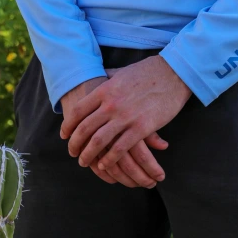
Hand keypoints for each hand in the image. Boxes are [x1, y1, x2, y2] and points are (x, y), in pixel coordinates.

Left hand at [60, 55, 190, 175]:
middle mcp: (111, 104)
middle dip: (75, 144)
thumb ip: (108, 77)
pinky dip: (109, 159)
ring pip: (98, 141)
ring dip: (88, 155)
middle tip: (72, 152)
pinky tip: (104, 164)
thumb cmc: (147, 72)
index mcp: (105, 89)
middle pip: (84, 128)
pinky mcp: (141, 128)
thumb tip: (99, 76)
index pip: (78, 111)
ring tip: (84, 162)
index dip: (68, 125)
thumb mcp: (122, 72)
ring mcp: (125, 117)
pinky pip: (119, 148)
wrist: (172, 74)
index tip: (64, 135)